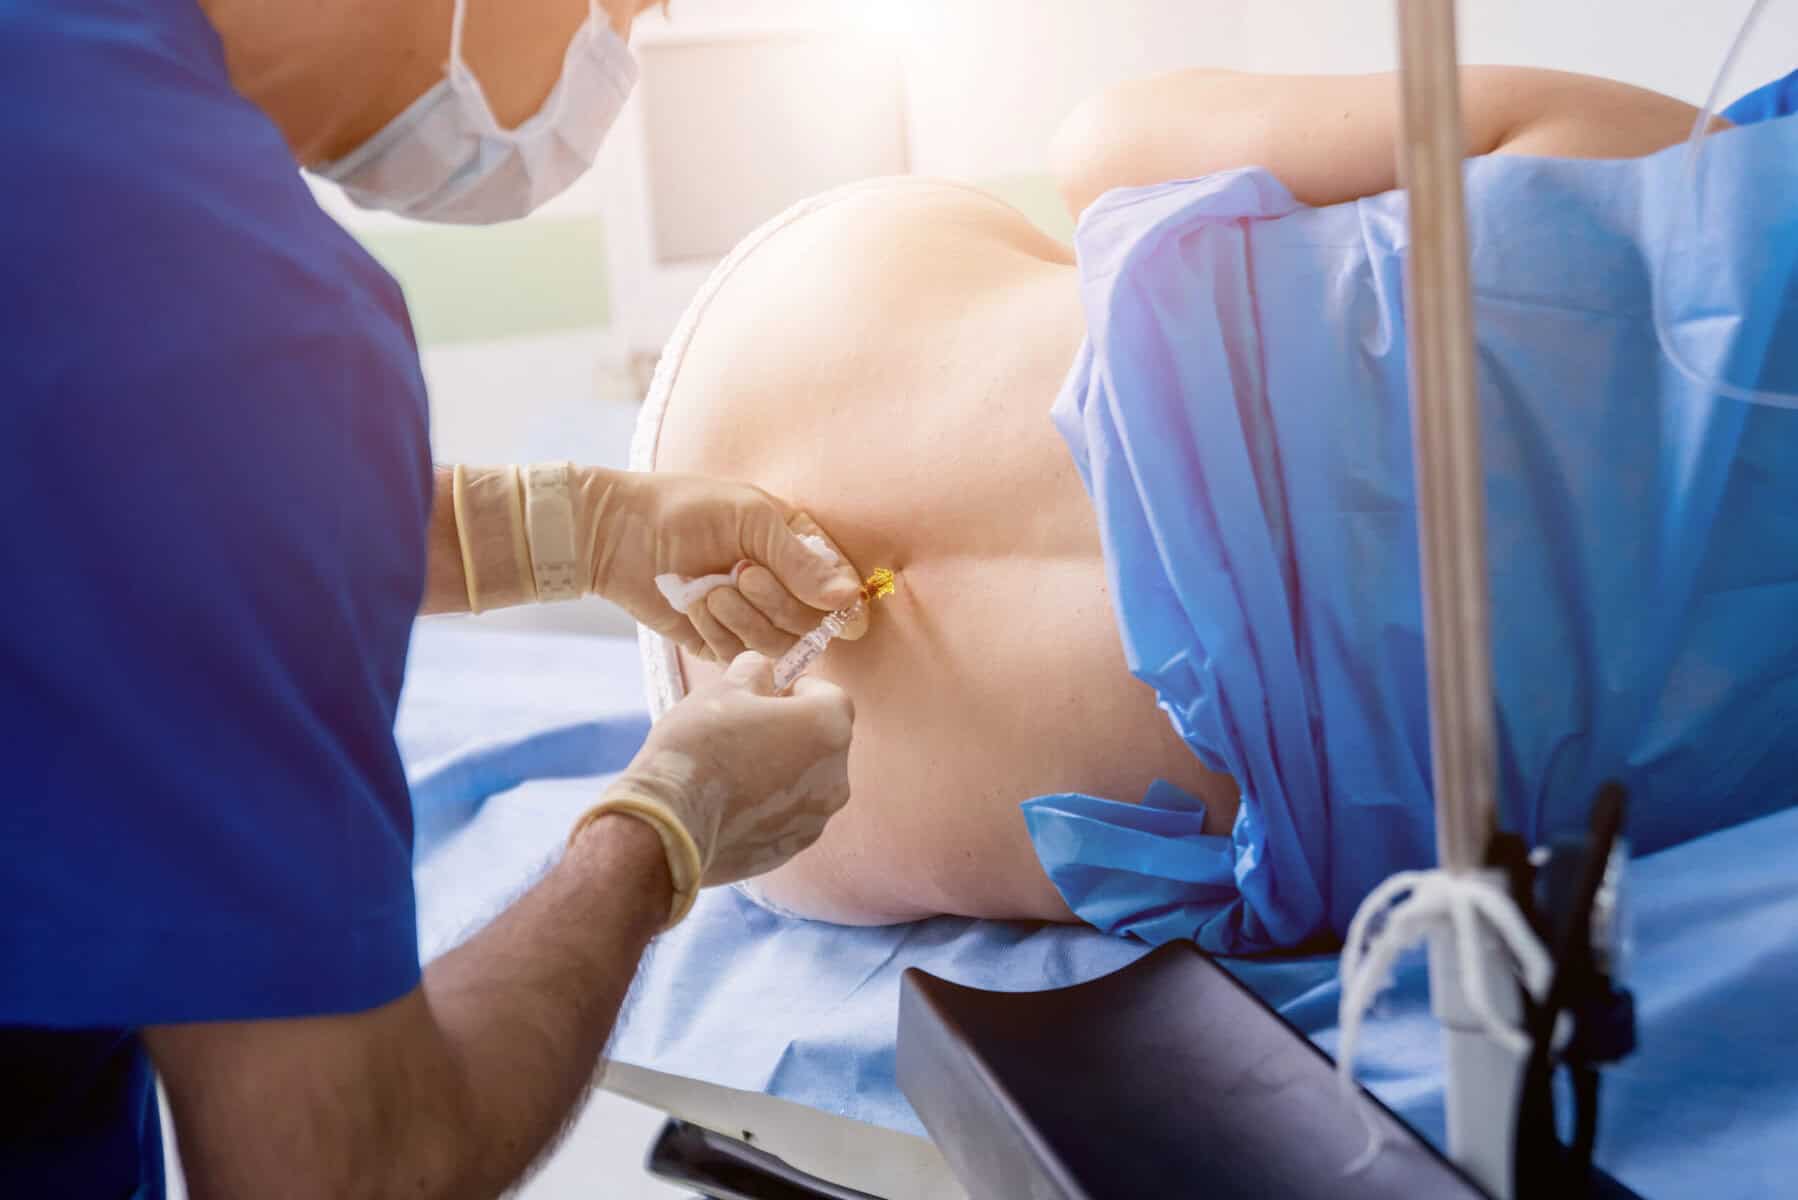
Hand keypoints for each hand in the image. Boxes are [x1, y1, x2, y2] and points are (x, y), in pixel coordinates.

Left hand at [585, 469, 868, 660]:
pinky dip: (716, 632)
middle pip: (812, 625)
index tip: (826, 602)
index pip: (844, 591)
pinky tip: (694, 605)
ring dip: (743, 619)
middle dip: (776, 603)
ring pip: (777, 646)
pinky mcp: (720, 641)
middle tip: (741, 573)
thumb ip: (801, 563)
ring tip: (711, 589)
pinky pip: (738, 656)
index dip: (839, 604)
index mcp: (800, 550)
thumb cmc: (685, 510)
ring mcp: (753, 617)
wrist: (617, 533)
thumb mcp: (751, 520)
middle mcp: (784, 587)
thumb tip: (850, 600)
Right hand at [603, 653, 854, 885]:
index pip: (829, 695)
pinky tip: (729, 803)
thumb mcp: (725, 687)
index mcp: (828, 727)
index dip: (798, 688)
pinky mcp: (790, 849)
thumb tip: (763, 673)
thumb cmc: (700, 744)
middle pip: (821, 741)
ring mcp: (816, 819)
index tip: (769, 692)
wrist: (671, 821)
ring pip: (805, 782)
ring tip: (732, 769)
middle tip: (746, 729)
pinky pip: (785, 816)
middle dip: (791, 731)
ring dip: (781, 770)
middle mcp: (836, 776)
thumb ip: (756, 671)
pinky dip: (767, 807)